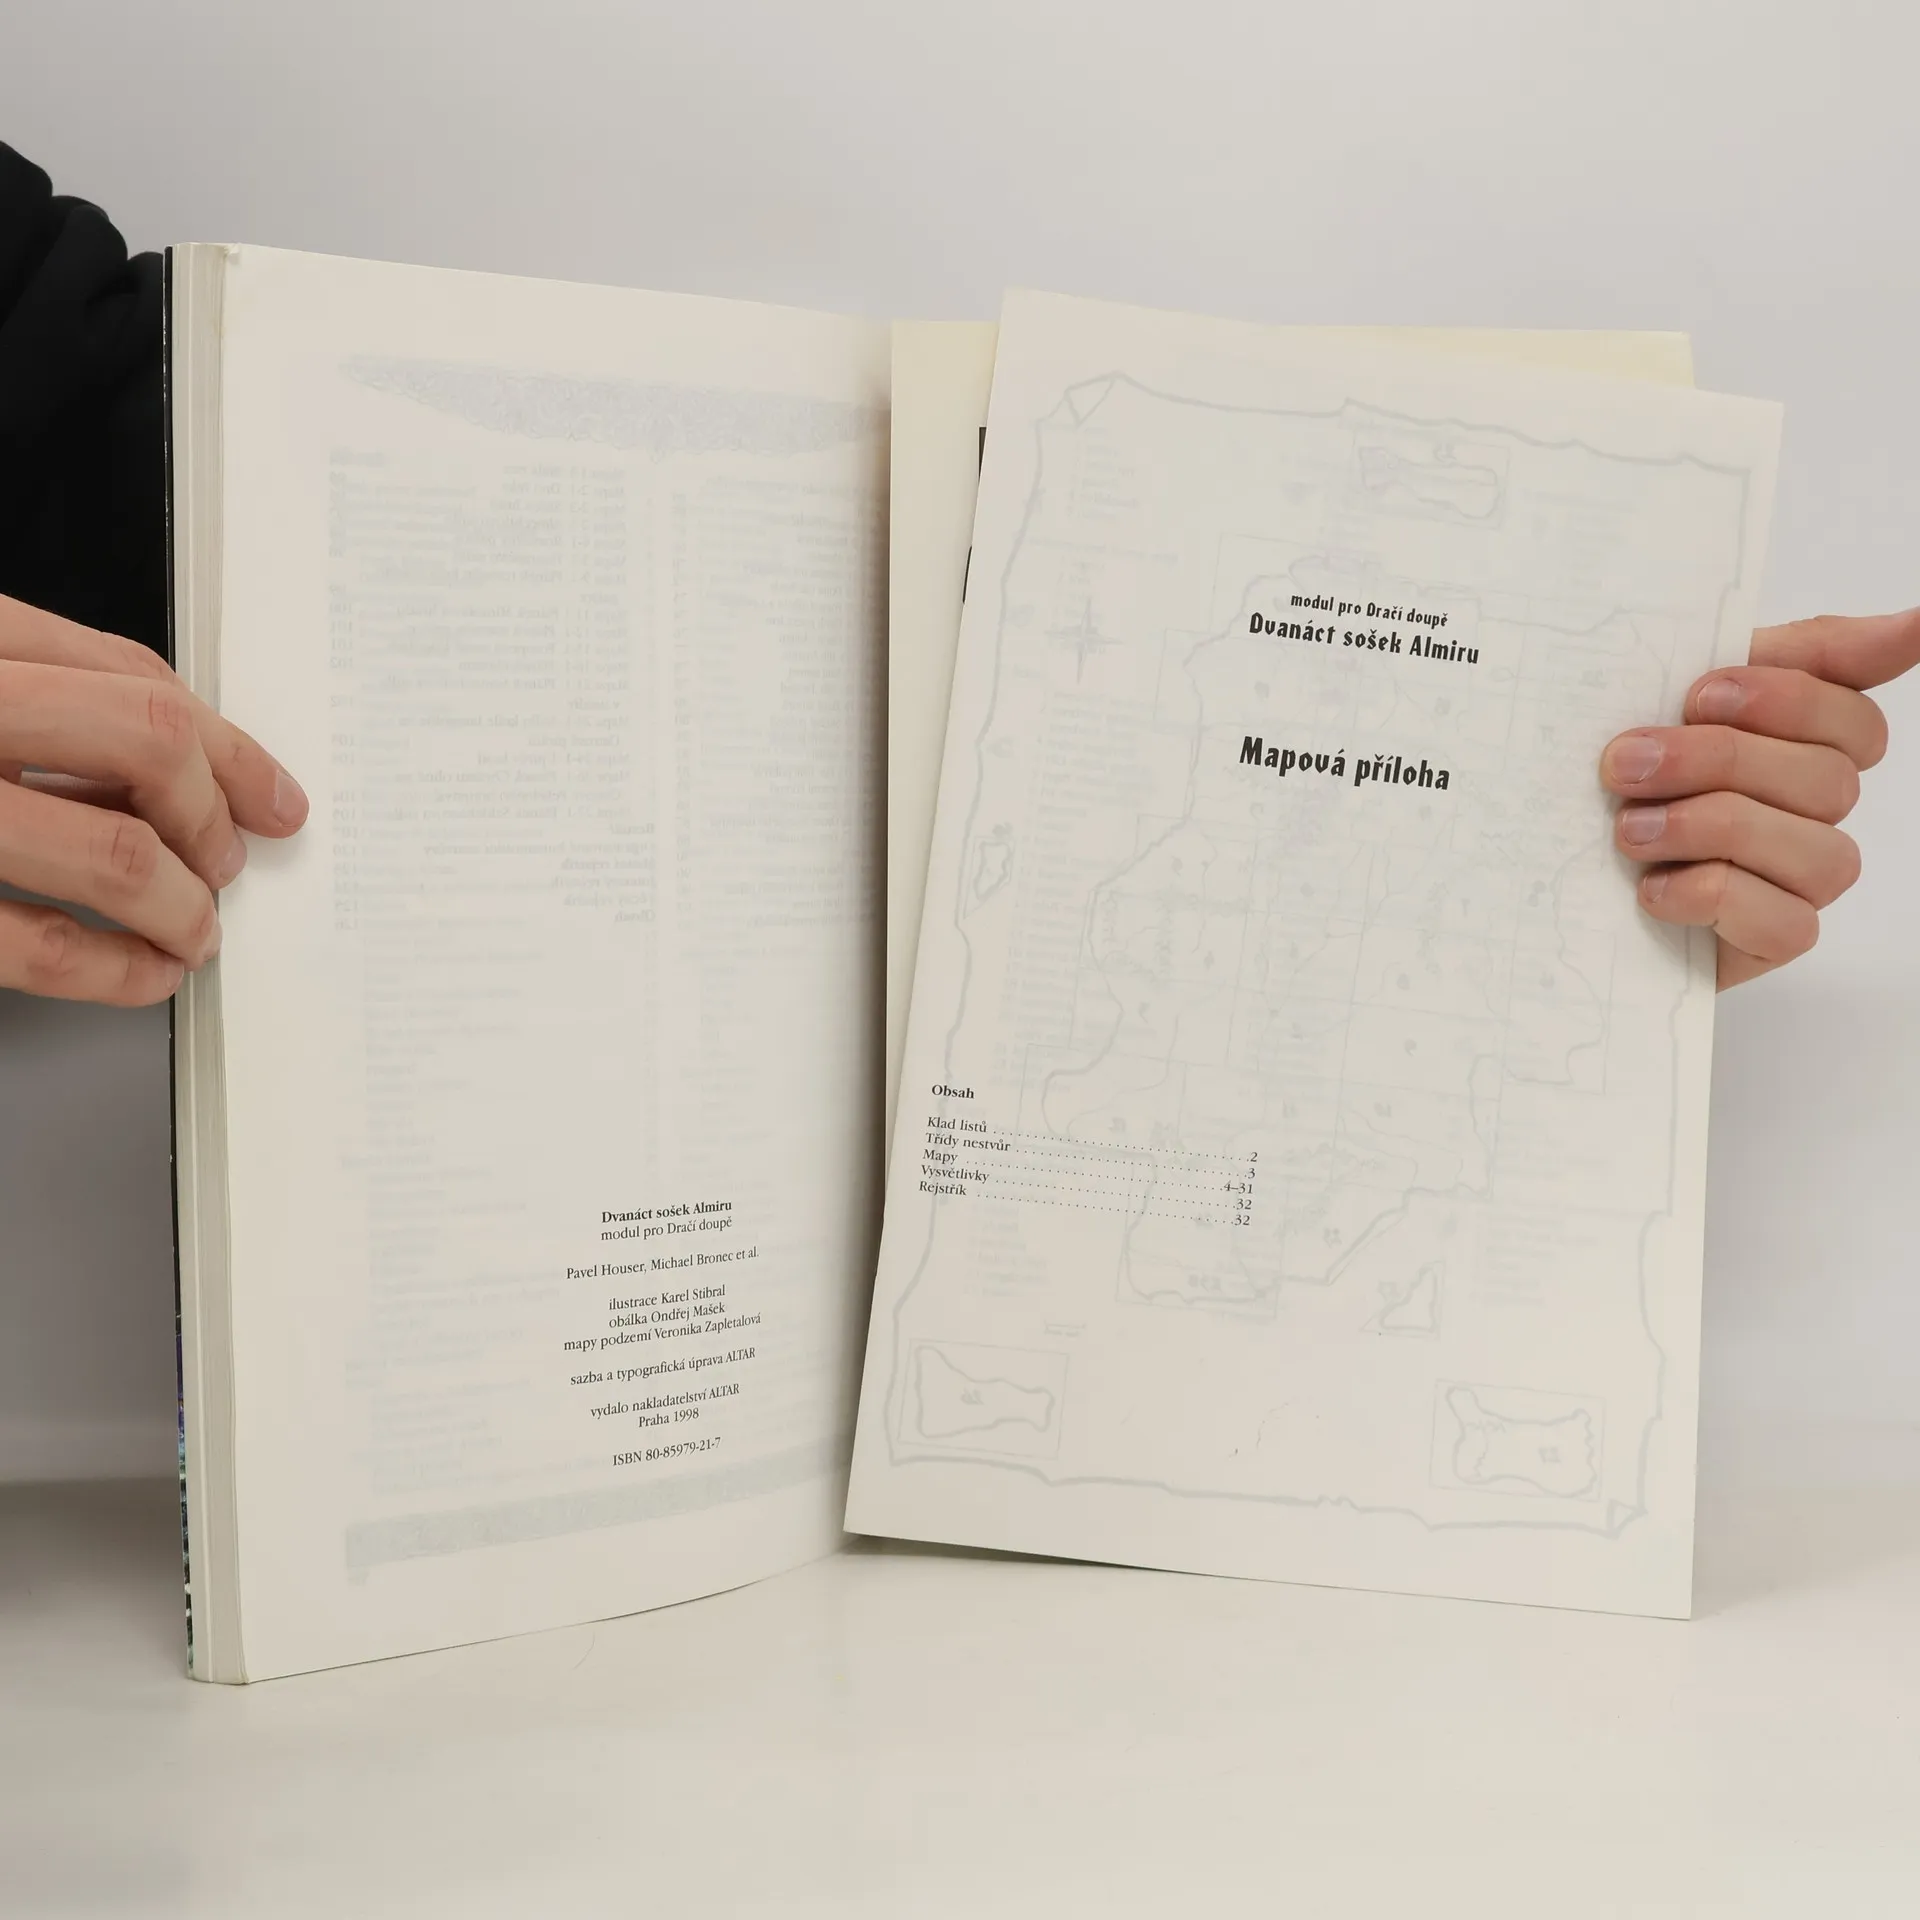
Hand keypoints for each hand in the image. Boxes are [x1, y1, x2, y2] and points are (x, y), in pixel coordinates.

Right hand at [0, 593, 306, 1005]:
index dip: (226, 746)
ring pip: (117, 853)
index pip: (127, 677)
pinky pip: (46, 949)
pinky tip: (143, 970)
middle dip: (213, 812)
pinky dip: (121, 971)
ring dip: (184, 907)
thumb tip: (183, 769)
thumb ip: (55, 709)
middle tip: (229, 862)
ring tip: (194, 930)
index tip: (272, 797)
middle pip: (146, 737)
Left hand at [1602, 608, 1919, 988]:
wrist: (1554, 872)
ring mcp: (1805, 876)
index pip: (1854, 715)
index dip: (1784, 699)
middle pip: (1825, 778)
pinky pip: (1785, 922)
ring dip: (1707, 829)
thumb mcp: (1681, 690)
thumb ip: (1796, 654)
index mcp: (1808, 740)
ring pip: (1815, 850)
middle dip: (1716, 761)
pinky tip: (1652, 888)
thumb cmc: (1625, 776)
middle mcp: (1820, 807)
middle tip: (1627, 764)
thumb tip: (1915, 621)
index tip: (1700, 694)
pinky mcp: (1776, 937)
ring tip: (1628, 830)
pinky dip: (1709, 896)